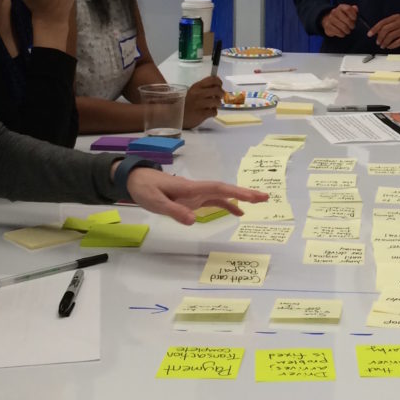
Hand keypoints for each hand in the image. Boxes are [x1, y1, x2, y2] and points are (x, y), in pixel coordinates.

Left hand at [123, 170, 268, 225]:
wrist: (135, 179)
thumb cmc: (145, 188)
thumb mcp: (155, 202)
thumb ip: (174, 211)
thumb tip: (194, 221)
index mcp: (191, 188)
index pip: (218, 190)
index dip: (236, 193)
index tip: (253, 197)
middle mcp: (197, 189)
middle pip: (225, 190)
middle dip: (245, 193)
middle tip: (265, 197)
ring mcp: (195, 193)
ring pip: (222, 195)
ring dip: (239, 198)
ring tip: (258, 203)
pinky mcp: (191, 198)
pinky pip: (213, 201)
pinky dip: (226, 205)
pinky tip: (236, 212)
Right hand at [183, 75, 223, 127]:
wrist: (175, 115)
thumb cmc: (185, 103)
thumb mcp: (192, 92)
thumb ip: (203, 88)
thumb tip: (217, 86)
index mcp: (196, 86)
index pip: (212, 79)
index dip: (219, 82)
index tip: (220, 85)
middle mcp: (199, 93)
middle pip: (217, 90)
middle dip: (221, 94)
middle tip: (219, 97)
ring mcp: (200, 104)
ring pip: (217, 101)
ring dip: (218, 104)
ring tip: (213, 106)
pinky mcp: (201, 114)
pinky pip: (214, 111)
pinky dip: (213, 112)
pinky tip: (209, 113)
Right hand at [321, 4, 357, 37]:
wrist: (329, 20)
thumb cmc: (342, 16)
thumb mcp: (348, 12)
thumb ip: (353, 10)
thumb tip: (355, 8)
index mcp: (340, 7)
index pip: (348, 9)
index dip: (353, 15)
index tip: (354, 19)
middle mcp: (334, 12)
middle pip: (347, 20)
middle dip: (351, 25)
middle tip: (352, 27)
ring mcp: (330, 19)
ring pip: (343, 27)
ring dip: (347, 30)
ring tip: (348, 31)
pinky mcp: (327, 26)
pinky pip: (338, 32)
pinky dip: (342, 34)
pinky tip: (342, 33)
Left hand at [368, 14, 399, 49]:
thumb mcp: (399, 21)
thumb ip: (389, 25)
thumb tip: (377, 32)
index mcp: (396, 17)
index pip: (382, 22)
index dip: (375, 29)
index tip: (370, 34)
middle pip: (385, 30)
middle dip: (379, 37)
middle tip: (378, 42)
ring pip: (390, 37)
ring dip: (384, 42)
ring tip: (383, 45)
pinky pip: (397, 42)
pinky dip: (391, 45)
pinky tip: (390, 46)